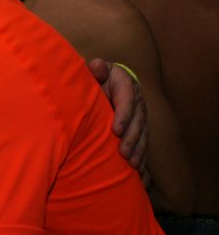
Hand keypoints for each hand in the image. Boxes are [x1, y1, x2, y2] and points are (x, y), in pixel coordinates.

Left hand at [89, 58, 147, 181]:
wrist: (100, 82)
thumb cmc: (91, 78)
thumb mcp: (93, 72)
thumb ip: (95, 71)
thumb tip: (97, 65)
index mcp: (125, 83)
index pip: (128, 99)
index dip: (124, 115)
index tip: (116, 130)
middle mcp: (136, 99)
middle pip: (138, 119)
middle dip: (132, 137)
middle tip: (124, 153)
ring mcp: (139, 113)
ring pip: (143, 132)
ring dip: (139, 149)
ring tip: (131, 164)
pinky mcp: (138, 126)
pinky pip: (143, 141)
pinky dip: (141, 155)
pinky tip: (138, 169)